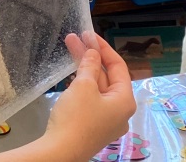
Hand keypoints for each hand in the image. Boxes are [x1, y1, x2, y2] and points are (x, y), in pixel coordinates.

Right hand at [45, 34, 135, 160]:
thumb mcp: (84, 86)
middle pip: (107, 77)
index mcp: (125, 101)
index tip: (88, 34)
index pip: (118, 66)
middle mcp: (120, 111)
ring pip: (97, 88)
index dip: (103, 48)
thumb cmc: (77, 117)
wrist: (60, 151)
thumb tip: (93, 53)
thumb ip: (90, 65)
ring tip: (70, 50)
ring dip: (85, 69)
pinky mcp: (92, 127)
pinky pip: (91, 100)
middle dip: (90, 57)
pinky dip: (82, 85)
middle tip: (74, 38)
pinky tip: (71, 76)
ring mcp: (106, 121)